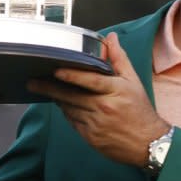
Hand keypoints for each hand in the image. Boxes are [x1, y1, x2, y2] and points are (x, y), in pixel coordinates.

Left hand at [27, 32, 168, 167]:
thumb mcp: (133, 81)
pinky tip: (63, 105)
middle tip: (32, 82)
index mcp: (116, 91)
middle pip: (72, 96)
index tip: (56, 70)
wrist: (148, 143)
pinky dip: (67, 113)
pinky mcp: (91, 138)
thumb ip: (119, 58)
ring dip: (58, 99)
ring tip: (45, 90)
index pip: (90, 81)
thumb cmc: (140, 110)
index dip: (72, 75)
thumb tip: (111, 38)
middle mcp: (105, 107)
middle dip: (50, 88)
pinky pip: (73, 122)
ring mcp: (97, 124)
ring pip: (69, 109)